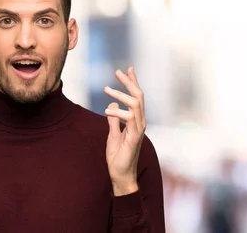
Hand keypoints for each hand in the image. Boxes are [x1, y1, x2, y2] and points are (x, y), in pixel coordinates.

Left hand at [103, 67, 146, 195]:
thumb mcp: (113, 135)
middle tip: (118, 71)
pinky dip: (120, 113)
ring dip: (121, 95)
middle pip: (139, 97)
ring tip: (106, 89)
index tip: (127, 69)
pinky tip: (108, 111)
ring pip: (136, 105)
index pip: (135, 98)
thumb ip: (114, 121)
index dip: (132, 83)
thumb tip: (112, 108)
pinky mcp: (134, 138)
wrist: (121, 176)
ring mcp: (138, 130)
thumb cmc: (118, 157)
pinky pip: (131, 120)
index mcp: (135, 121)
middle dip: (129, 82)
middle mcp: (140, 123)